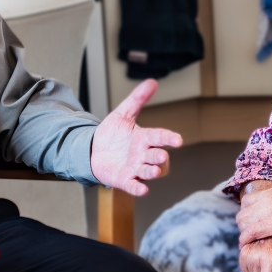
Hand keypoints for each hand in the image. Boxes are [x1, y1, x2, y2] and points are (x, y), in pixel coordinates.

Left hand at [90, 78, 183, 195]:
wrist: (93, 150)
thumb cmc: (112, 133)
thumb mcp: (123, 113)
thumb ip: (137, 99)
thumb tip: (152, 82)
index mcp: (145, 138)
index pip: (160, 137)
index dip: (169, 139)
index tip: (178, 140)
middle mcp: (143, 155)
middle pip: (157, 157)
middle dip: (160, 157)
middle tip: (161, 155)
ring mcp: (135, 168)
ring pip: (149, 172)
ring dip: (153, 172)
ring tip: (155, 171)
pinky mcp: (124, 180)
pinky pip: (134, 186)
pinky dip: (138, 189)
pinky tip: (142, 190)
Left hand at [237, 183, 271, 245]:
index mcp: (265, 193)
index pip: (245, 202)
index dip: (246, 213)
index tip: (251, 220)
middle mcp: (260, 201)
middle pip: (242, 214)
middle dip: (243, 224)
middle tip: (249, 232)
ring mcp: (262, 213)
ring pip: (242, 224)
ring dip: (243, 232)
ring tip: (248, 240)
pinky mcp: (266, 225)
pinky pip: (248, 233)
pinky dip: (244, 240)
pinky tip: (245, 245)